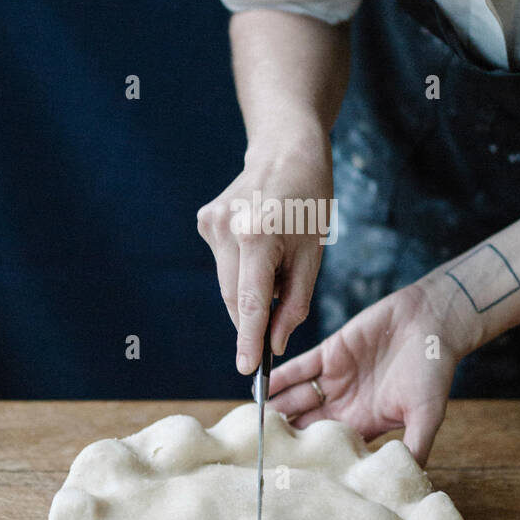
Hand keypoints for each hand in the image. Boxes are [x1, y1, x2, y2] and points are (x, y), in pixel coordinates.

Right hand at [196, 123, 333, 374]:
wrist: (286, 149)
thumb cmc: (309, 201)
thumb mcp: (313, 253)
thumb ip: (294, 302)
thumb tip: (274, 342)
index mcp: (258, 236)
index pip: (250, 303)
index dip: (248, 340)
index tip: (247, 370)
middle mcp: (227, 230)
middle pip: (235, 297)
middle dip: (253, 318)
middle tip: (276, 323)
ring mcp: (211, 223)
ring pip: (228, 282)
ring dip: (249, 289)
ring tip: (277, 262)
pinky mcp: (205, 220)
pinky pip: (224, 262)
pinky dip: (241, 267)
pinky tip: (259, 243)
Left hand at [267, 276, 471, 465]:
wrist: (433, 321)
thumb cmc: (435, 371)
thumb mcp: (428, 414)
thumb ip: (416, 446)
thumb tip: (411, 482)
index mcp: (366, 424)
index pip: (332, 447)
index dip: (311, 459)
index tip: (287, 475)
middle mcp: (346, 404)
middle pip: (307, 425)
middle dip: (285, 437)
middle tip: (257, 452)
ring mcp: (335, 378)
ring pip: (298, 398)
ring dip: (276, 408)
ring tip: (250, 425)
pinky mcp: (330, 352)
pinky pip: (299, 368)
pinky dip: (279, 377)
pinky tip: (258, 388)